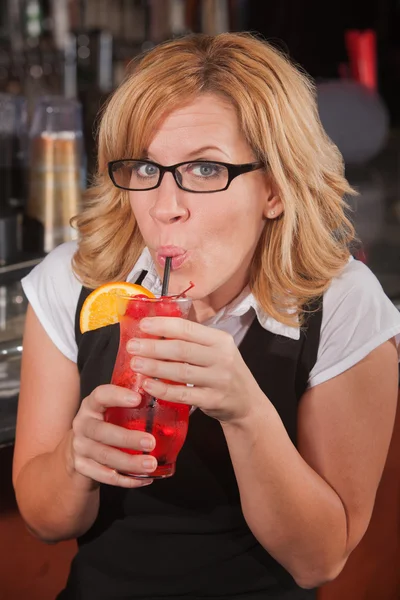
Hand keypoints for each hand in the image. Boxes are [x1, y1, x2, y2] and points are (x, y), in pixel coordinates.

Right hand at [70, 384, 156, 487]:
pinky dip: (125, 479)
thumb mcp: (112, 410)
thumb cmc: (105, 424)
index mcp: (91, 405)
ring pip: (104, 456)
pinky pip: (104, 476)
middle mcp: (82, 425)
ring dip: (129, 462)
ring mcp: (80, 447)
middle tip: (150, 442)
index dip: (117, 396)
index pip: (101, 395)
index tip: (138, 399)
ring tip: (151, 464)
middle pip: (102, 431)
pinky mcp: (82, 467)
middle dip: (128, 438)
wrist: (79, 448)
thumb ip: (131, 406)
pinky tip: (143, 479)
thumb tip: (166, 399)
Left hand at [127, 317, 262, 423]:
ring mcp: (219, 380)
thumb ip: (192, 340)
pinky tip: (148, 385)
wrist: (247, 403)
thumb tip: (155, 329)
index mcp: (220, 339)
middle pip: (182, 349)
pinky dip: (163, 390)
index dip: (163, 325)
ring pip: (181, 372)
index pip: (187, 328)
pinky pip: (183, 395)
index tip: (142, 325)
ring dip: (155, 367)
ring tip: (135, 364)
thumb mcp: (216, 350)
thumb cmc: (223, 372)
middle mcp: (221, 357)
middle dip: (154, 347)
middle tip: (132, 346)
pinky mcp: (213, 400)